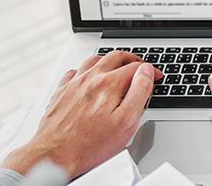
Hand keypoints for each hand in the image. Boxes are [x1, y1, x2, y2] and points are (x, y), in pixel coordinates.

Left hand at [1, 51, 162, 178]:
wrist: (55, 155)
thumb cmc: (90, 144)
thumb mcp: (126, 121)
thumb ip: (139, 92)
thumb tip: (146, 72)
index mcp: (108, 84)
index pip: (135, 67)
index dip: (150, 70)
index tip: (155, 76)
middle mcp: (90, 79)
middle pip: (115, 57)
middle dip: (132, 59)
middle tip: (140, 66)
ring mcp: (73, 84)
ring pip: (94, 60)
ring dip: (109, 60)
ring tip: (117, 67)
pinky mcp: (61, 92)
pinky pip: (74, 72)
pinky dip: (86, 70)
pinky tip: (89, 78)